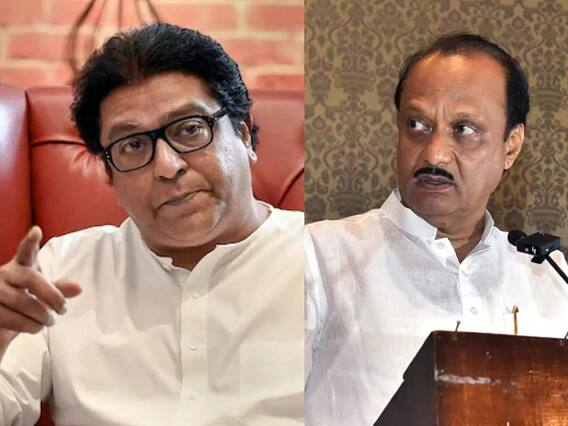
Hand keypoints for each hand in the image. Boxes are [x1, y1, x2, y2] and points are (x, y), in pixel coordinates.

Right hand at [0, 227, 80, 354]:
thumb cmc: (22, 304)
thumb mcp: (40, 294)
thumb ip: (57, 290)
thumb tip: (79, 288)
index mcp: (19, 266)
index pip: (24, 252)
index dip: (30, 242)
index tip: (37, 231)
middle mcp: (4, 274)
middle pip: (31, 279)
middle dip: (51, 295)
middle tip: (63, 309)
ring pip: (21, 301)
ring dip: (41, 315)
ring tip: (49, 322)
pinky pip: (10, 317)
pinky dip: (27, 325)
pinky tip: (35, 327)